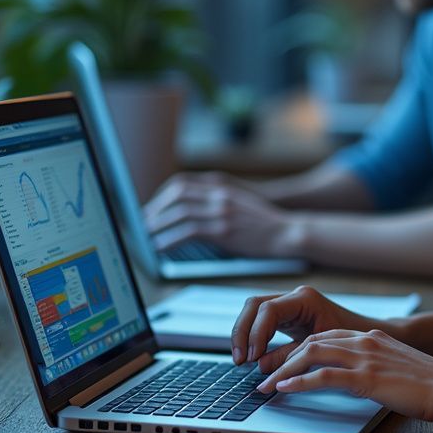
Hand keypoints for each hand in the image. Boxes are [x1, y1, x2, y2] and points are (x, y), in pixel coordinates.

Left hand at [143, 173, 293, 256]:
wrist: (288, 232)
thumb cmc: (266, 223)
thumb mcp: (240, 203)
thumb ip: (218, 202)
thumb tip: (192, 216)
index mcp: (221, 186)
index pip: (181, 184)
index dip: (162, 197)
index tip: (152, 209)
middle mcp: (219, 194)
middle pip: (176, 195)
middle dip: (155, 209)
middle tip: (143, 224)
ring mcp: (221, 210)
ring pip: (179, 213)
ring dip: (158, 226)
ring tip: (147, 238)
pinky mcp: (224, 229)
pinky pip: (188, 232)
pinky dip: (170, 240)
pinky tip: (161, 248)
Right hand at [231, 285, 376, 366]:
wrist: (363, 333)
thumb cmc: (349, 340)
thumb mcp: (319, 349)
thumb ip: (289, 355)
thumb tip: (261, 366)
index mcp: (305, 299)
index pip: (269, 310)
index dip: (256, 333)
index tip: (253, 357)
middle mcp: (294, 296)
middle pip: (254, 305)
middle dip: (243, 331)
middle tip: (240, 359)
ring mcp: (289, 303)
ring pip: (253, 310)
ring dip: (244, 333)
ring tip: (242, 359)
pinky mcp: (286, 314)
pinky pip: (260, 319)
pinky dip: (252, 335)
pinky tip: (251, 355)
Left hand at [257, 327, 432, 422]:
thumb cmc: (432, 385)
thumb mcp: (399, 369)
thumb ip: (378, 368)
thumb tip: (364, 382)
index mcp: (372, 338)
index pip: (326, 337)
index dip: (300, 350)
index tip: (283, 364)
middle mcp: (365, 342)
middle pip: (313, 343)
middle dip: (284, 358)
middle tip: (265, 375)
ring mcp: (365, 358)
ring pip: (311, 355)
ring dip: (283, 370)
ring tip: (266, 386)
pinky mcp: (366, 378)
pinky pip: (323, 376)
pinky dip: (298, 382)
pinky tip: (284, 390)